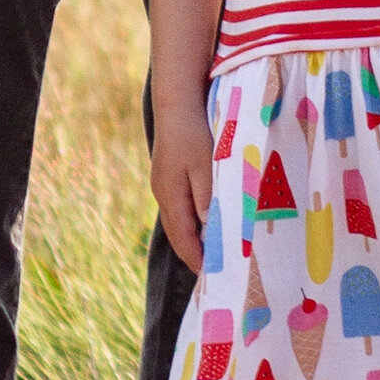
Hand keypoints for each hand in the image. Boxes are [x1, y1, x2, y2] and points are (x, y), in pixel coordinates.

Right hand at [151, 103, 215, 271]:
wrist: (176, 102)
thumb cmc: (193, 133)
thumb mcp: (205, 167)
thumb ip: (207, 200)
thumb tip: (209, 233)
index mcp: (170, 197)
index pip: (183, 240)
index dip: (197, 259)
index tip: (213, 277)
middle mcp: (163, 194)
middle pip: (178, 234)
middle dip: (195, 253)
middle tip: (216, 270)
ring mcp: (164, 185)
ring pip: (178, 220)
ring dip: (194, 237)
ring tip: (213, 250)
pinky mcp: (168, 175)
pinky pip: (180, 206)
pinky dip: (192, 220)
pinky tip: (206, 220)